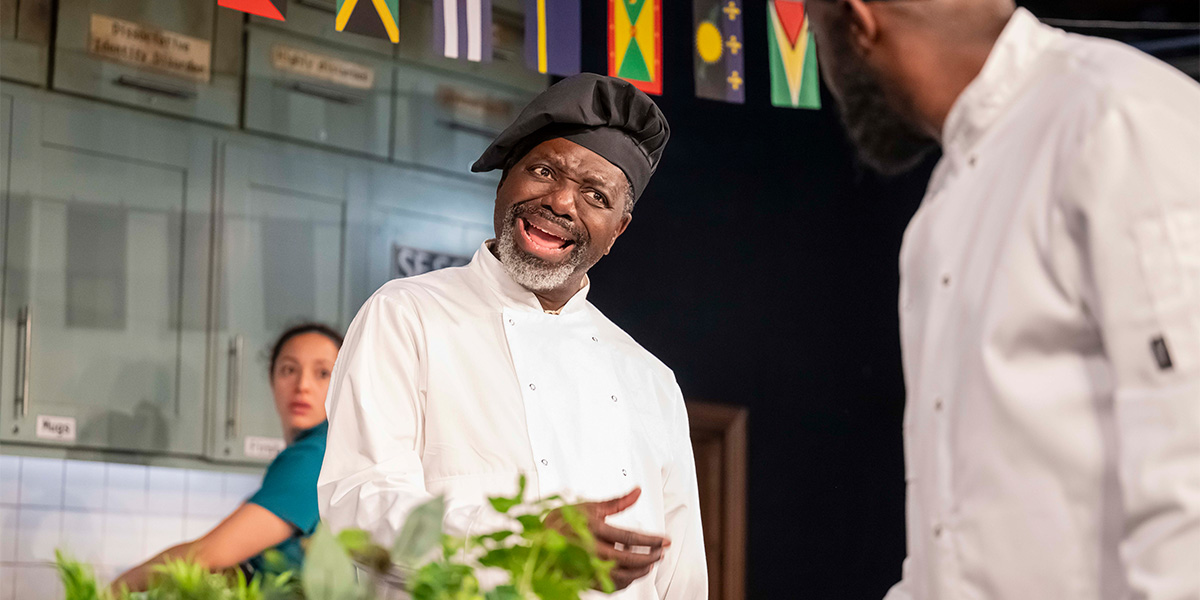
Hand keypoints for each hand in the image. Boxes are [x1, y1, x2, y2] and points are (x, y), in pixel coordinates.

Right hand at [545, 487, 670, 589]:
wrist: (536, 540)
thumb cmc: (561, 521)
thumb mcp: (588, 506)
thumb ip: (617, 502)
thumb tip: (637, 492)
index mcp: (592, 528)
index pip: (629, 536)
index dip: (651, 540)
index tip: (665, 540)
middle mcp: (589, 549)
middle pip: (628, 559)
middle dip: (650, 557)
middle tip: (662, 553)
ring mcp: (585, 566)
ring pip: (620, 576)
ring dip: (640, 572)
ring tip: (650, 564)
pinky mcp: (582, 579)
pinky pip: (609, 586)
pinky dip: (625, 581)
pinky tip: (632, 573)